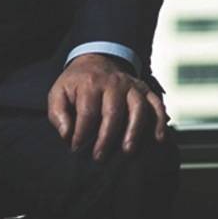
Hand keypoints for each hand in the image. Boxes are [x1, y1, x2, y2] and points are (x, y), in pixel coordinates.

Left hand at [47, 53, 168, 161]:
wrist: (95, 61)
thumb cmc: (76, 84)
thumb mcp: (59, 93)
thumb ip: (58, 114)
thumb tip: (66, 134)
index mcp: (90, 83)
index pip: (87, 111)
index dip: (81, 133)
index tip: (76, 148)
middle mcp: (113, 82)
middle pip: (113, 112)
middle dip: (106, 138)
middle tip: (99, 157)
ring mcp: (131, 85)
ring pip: (138, 107)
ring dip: (134, 131)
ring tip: (127, 151)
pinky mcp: (144, 89)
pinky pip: (156, 104)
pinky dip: (160, 120)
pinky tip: (158, 138)